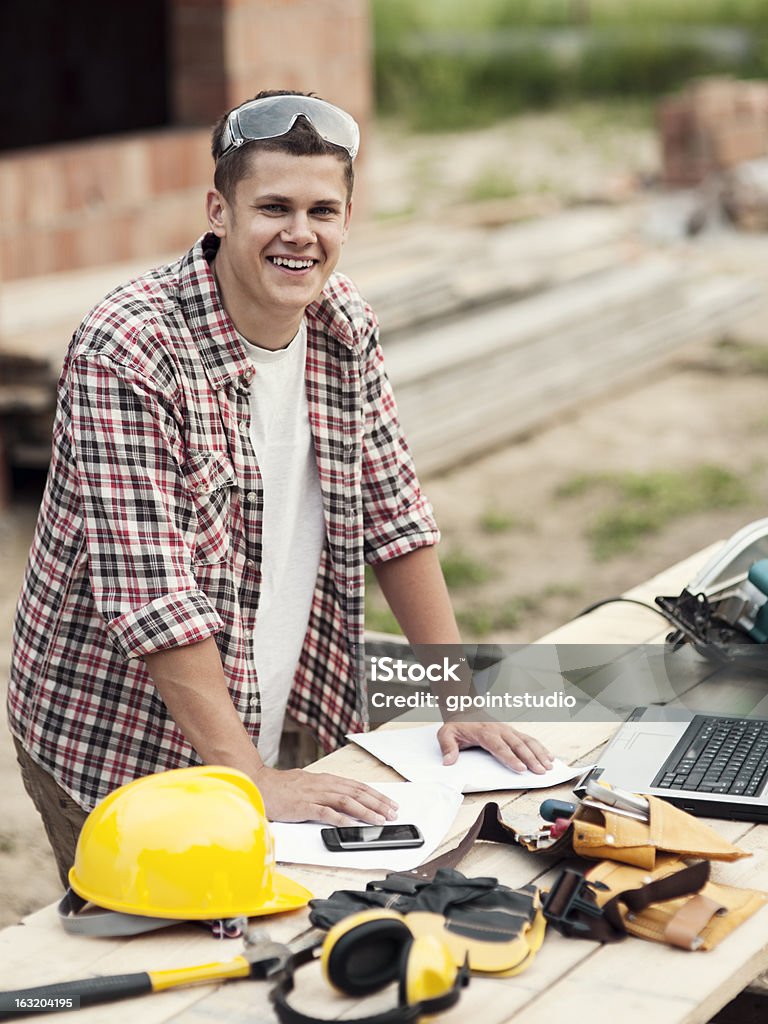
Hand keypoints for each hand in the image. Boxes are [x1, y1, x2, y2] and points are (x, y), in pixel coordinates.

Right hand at [253, 765, 398, 824]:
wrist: (258, 784)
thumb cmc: (281, 787)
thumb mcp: (308, 785)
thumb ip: (324, 792)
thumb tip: (342, 803)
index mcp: (325, 780)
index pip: (356, 786)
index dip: (375, 795)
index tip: (389, 803)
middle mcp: (323, 784)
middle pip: (356, 792)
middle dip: (377, 803)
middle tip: (392, 812)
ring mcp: (313, 794)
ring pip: (346, 801)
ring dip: (365, 811)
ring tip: (379, 820)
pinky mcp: (303, 806)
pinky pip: (325, 812)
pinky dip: (341, 819)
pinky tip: (352, 825)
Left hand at [437, 721, 552, 773]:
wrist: (464, 709)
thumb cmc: (457, 725)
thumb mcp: (446, 733)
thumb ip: (448, 747)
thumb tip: (449, 761)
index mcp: (484, 732)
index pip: (499, 747)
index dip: (511, 758)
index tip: (521, 768)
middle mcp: (499, 730)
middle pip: (518, 745)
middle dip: (531, 759)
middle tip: (540, 771)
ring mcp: (508, 730)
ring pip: (527, 741)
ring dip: (539, 753)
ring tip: (549, 766)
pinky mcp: (512, 732)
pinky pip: (529, 739)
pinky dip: (540, 747)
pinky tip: (549, 756)